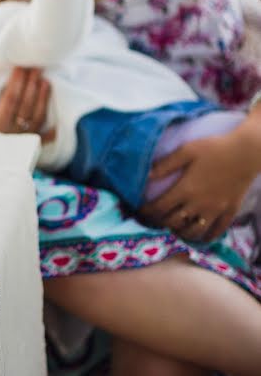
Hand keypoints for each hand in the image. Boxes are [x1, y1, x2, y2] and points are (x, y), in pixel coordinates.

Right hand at [0, 67, 54, 141]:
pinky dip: (51, 131)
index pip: (11, 98)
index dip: (17, 81)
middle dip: (32, 84)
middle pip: (27, 106)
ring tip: (45, 82)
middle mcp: (11, 134)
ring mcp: (20, 141)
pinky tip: (56, 120)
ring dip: (43, 99)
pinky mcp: (24, 147)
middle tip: (36, 67)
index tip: (20, 66)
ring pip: (37, 118)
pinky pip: (42, 138)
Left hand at [141, 130, 259, 241]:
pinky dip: (205, 237)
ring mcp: (215, 210)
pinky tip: (199, 237)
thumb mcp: (186, 151)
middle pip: (173, 222)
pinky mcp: (230, 212)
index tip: (139, 212)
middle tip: (152, 221)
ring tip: (172, 228)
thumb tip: (145, 175)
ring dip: (179, 232)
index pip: (159, 208)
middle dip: (158, 223)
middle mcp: (198, 204)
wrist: (246, 152)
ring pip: (193, 231)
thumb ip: (165, 164)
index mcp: (185, 189)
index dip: (146, 212)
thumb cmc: (214, 148)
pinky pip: (216, 231)